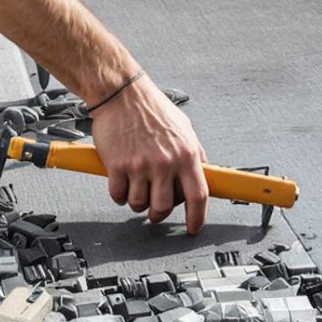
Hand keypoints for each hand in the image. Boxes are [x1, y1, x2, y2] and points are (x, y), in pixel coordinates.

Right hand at [89, 75, 207, 232]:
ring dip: (138, 202)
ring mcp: (140, 165)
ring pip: (139, 205)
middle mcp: (165, 162)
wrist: (122, 93)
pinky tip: (122, 180)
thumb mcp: (185, 129)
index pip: (198, 196)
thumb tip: (204, 174)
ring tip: (138, 186)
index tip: (194, 227)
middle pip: (165, 207)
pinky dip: (119, 194)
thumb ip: (195, 154)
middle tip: (156, 209)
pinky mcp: (117, 166)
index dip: (198, 218)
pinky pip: (119, 196)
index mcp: (186, 154)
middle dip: (160, 214)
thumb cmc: (152, 108)